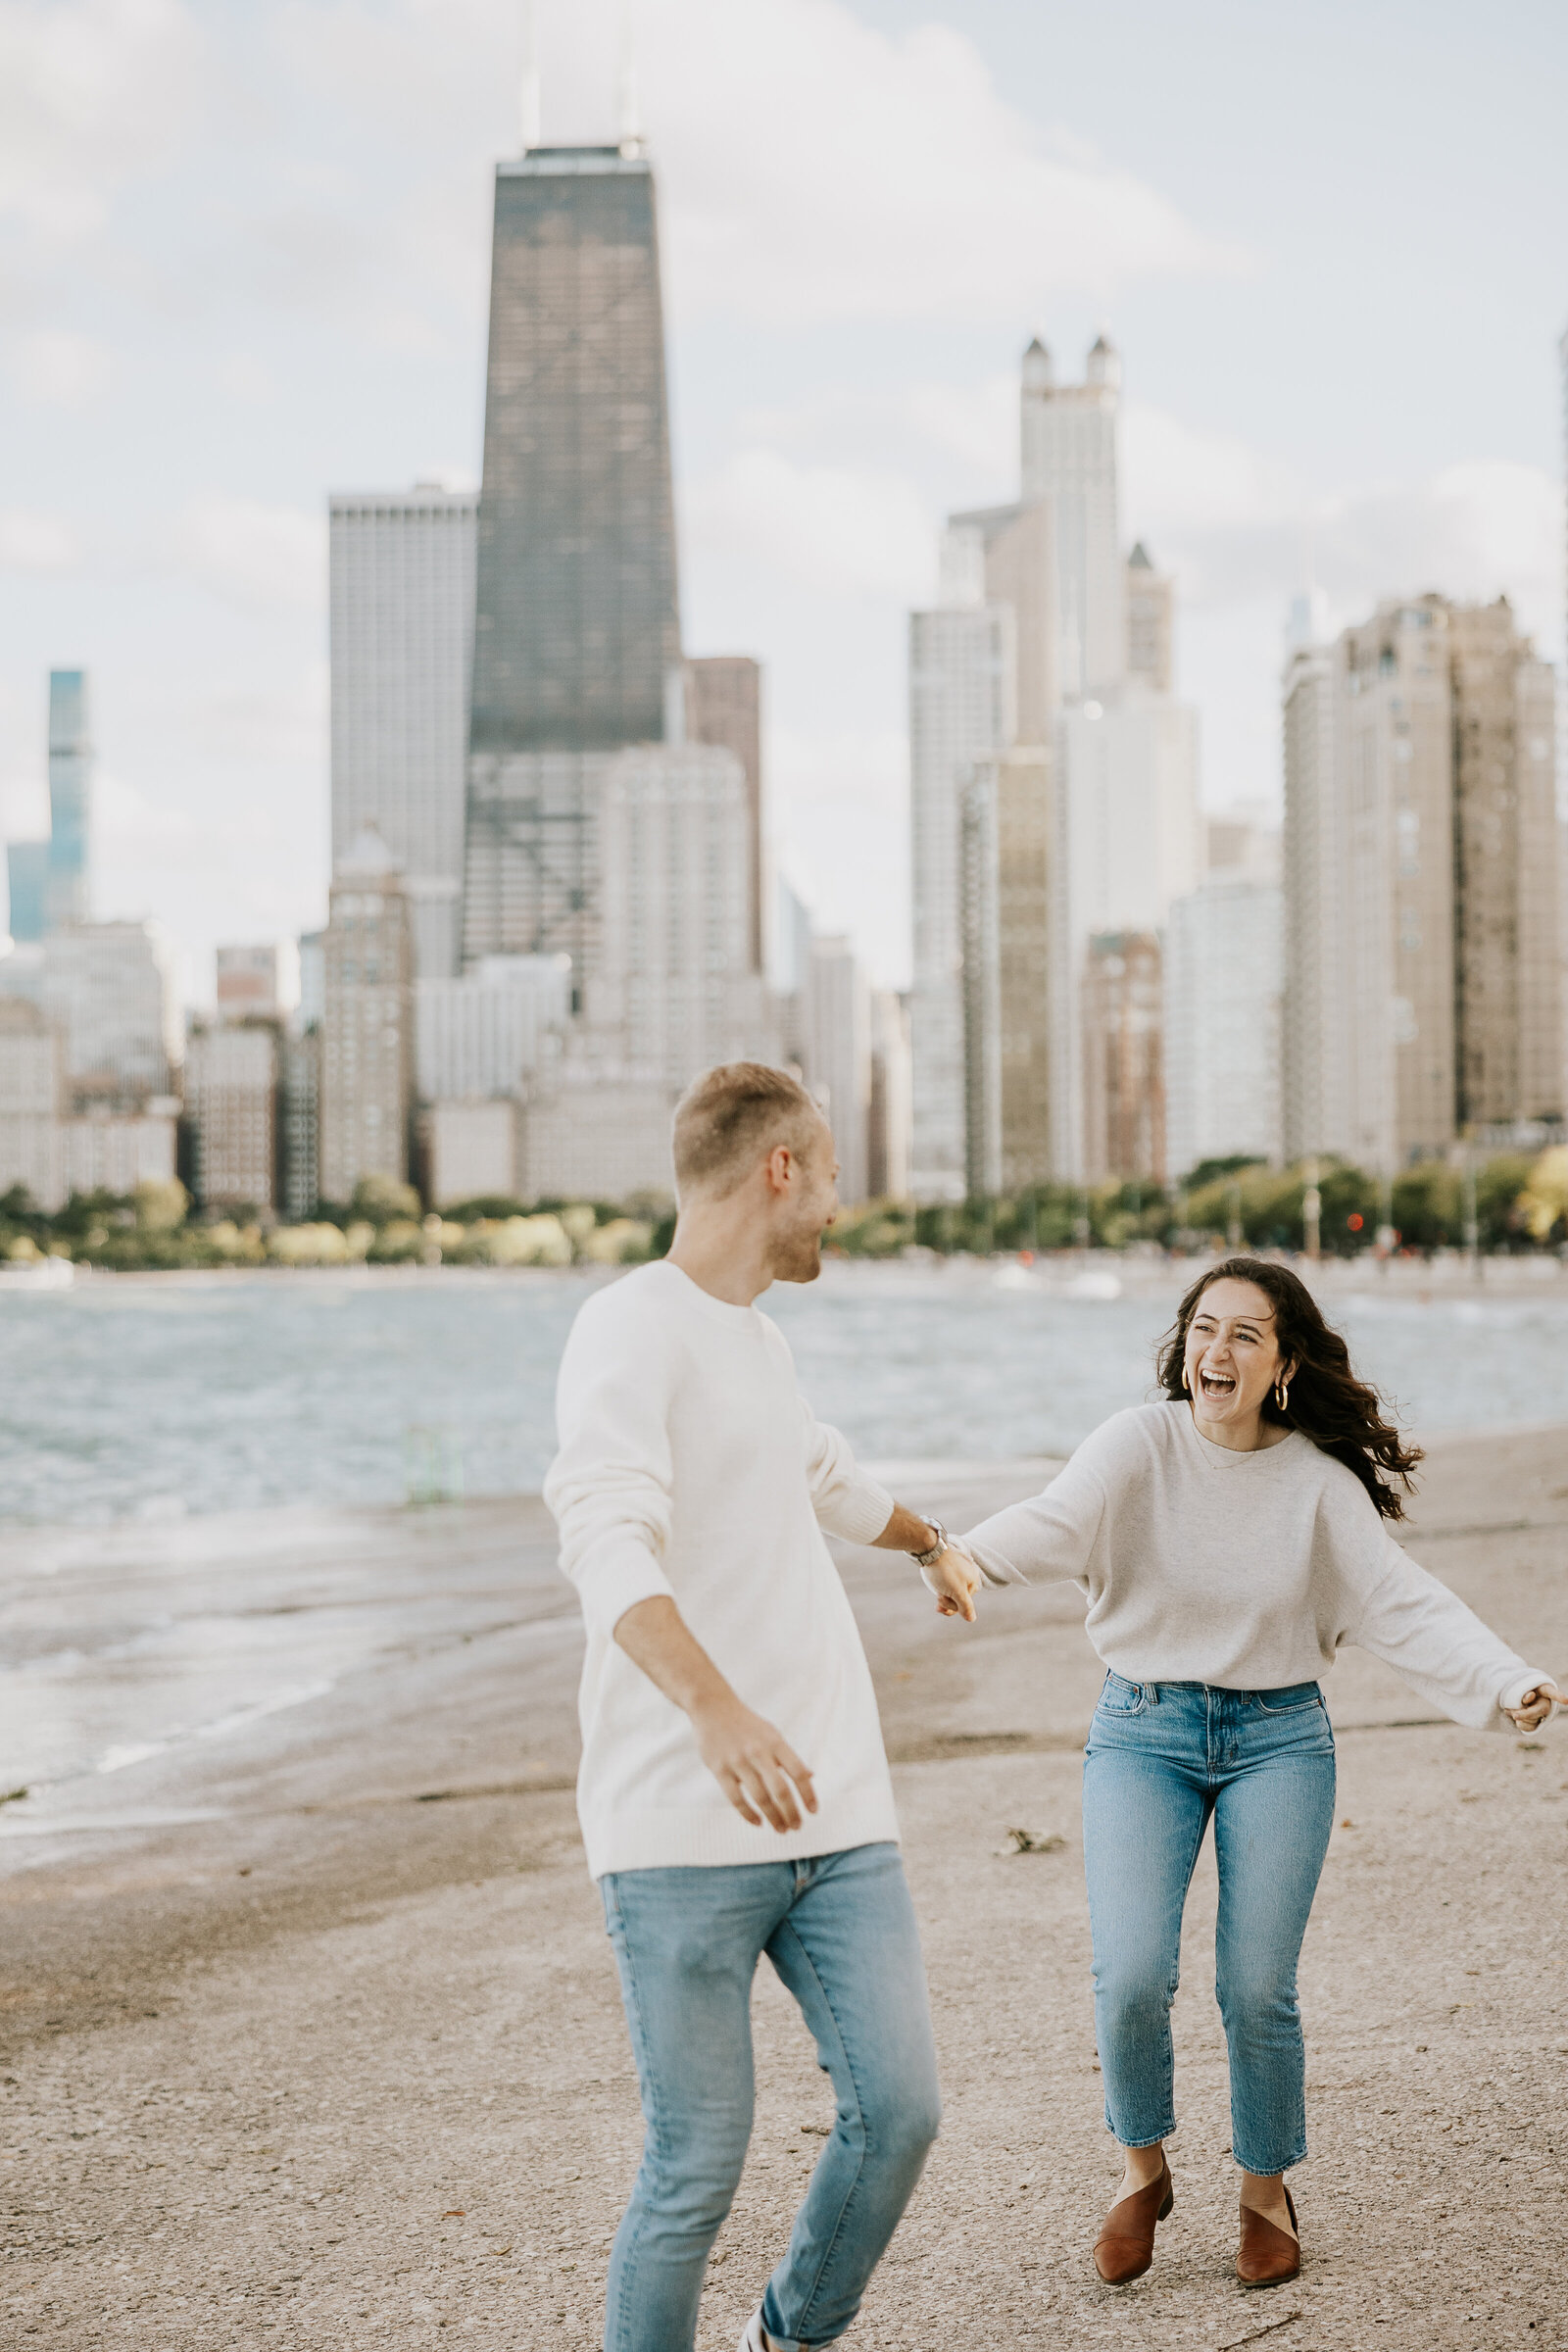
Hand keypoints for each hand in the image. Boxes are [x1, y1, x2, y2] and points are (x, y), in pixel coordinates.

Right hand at [691, 1694, 817, 1831]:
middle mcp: (759, 1752)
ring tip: (781, 1829)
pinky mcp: (719, 1769)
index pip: (798, 1772)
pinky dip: (748, 1814)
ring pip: (760, 1797)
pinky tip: (758, 1822)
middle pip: (781, 1790)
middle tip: (797, 1827)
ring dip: (773, 1817)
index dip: (808, 1794)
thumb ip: (789, 1757)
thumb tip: (810, 1776)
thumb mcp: (772, 1734)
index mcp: (775, 1742)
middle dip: (791, 1812)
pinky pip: (736, 1798)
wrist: (712, 1707)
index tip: (813, 1811)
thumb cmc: (747, 1724)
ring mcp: (738, 1761)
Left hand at [927, 1544, 981, 1623]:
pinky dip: (939, 1586)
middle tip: (937, 1592)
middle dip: (946, 1600)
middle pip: (958, 1598)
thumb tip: (972, 1619)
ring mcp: (959, 1571)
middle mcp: (969, 1575)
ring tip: (935, 1586)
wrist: (928, 1548)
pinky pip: (946, 1582)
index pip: (965, 1605)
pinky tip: (934, 1585)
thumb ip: (966, 1606)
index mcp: (974, 1581)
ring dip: (941, 1594)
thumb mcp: (956, 1591)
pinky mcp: (948, 1567)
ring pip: (951, 1591)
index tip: (941, 1597)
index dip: (951, 1605)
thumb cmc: (943, 1571)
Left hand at [1505, 1680, 1563, 1732]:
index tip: (1566, 1700)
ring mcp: (1542, 1715)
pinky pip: (1527, 1727)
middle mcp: (1546, 1703)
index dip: (1559, 1696)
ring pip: (1531, 1719)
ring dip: (1519, 1715)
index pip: (1552, 1692)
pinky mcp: (1537, 1724)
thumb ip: (1523, 1692)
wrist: (1516, 1700)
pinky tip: (1518, 1717)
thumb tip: (1530, 1697)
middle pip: (1540, 1710)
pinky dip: (1519, 1723)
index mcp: (1543, 1690)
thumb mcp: (1520, 1688)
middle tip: (1515, 1715)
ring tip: (1516, 1709)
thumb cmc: (1519, 1691)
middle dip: (1526, 1714)